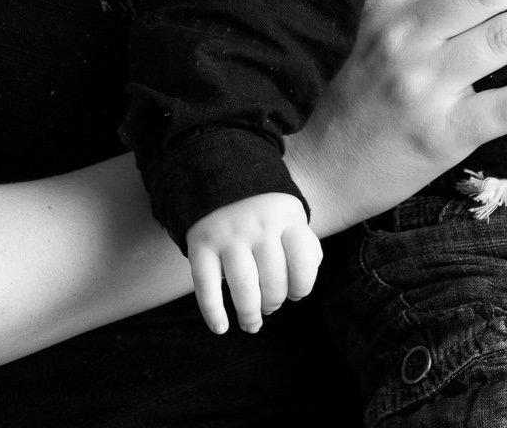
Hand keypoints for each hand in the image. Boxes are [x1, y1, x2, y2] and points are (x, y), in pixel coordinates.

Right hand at [185, 192, 319, 335]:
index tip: (295, 294)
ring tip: (251, 323)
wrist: (218, 179)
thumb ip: (306, 248)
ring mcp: (227, 234)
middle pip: (273, 282)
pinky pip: (206, 286)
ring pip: (243, 289)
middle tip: (269, 306)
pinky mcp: (200, 244)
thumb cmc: (264, 213)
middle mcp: (257, 224)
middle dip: (273, 303)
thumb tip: (299, 288)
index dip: (302, 287)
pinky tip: (221, 328)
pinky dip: (213, 312)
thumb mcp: (291, 218)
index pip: (304, 264)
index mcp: (286, 216)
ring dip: (249, 315)